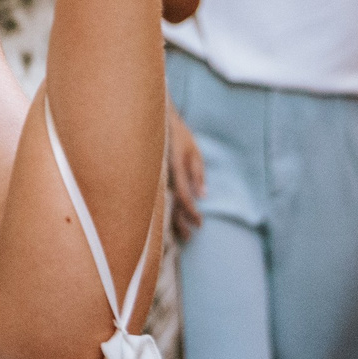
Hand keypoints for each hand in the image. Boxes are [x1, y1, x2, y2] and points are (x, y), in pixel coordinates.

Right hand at [165, 109, 206, 241]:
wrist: (156, 120)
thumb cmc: (179, 135)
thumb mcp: (193, 151)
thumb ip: (198, 173)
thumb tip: (203, 195)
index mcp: (175, 169)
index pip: (183, 197)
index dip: (191, 213)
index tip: (200, 225)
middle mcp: (163, 176)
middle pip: (170, 205)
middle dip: (179, 223)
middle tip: (190, 238)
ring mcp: (156, 177)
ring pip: (162, 203)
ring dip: (171, 219)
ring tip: (179, 233)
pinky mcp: (154, 176)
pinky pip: (160, 196)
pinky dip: (164, 208)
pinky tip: (167, 217)